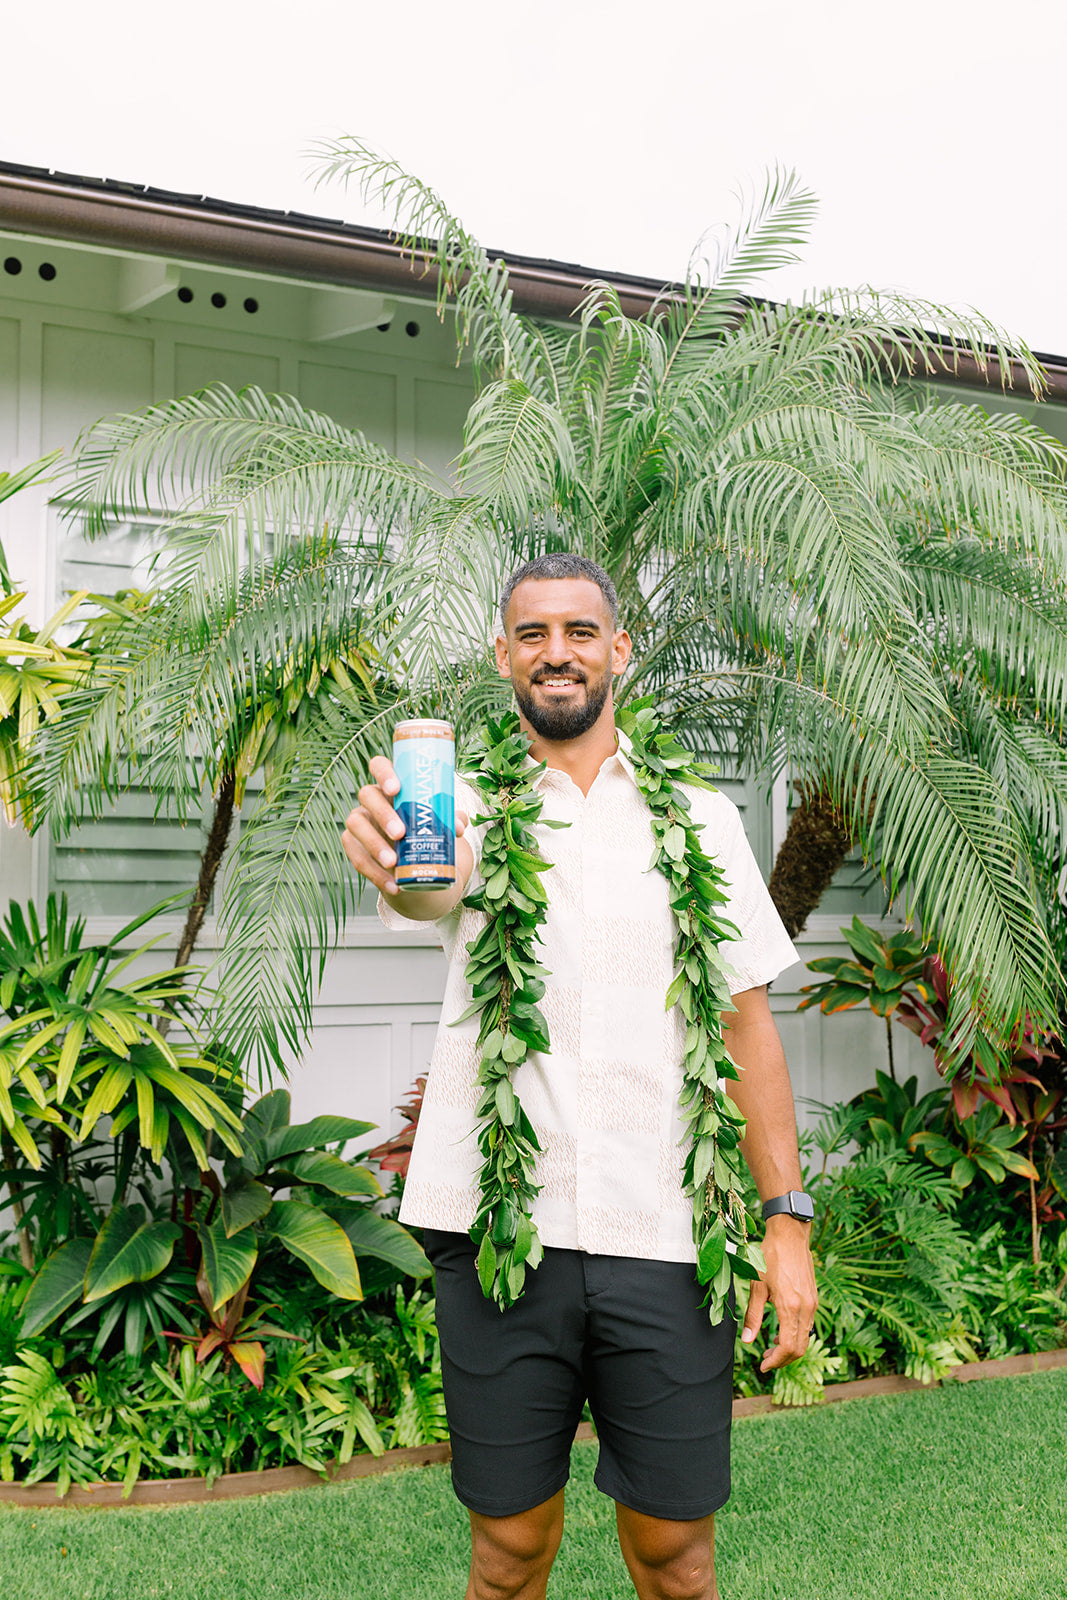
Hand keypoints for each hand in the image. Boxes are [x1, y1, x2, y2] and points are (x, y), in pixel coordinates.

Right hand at [341, 756, 467, 897]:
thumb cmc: (426, 829)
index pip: (379, 766)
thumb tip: (457, 824)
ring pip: (356, 826)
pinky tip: (393, 885)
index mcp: (391, 785)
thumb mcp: (440, 822)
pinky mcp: (353, 846)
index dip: (384, 773)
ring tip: (393, 863)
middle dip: (382, 814)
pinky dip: (375, 874)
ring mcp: (359, 822)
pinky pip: (357, 858)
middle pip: (367, 795)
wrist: (414, 862)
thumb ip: (450, 819)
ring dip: (374, 845)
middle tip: (400, 833)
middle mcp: (371, 800)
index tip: (396, 788)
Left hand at [740, 1215, 817, 1371]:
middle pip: (799, 1348)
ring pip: (805, 1338)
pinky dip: (796, 1335)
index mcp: (791, 1307)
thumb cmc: (770, 1257)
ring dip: (789, 1348)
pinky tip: (781, 1331)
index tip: (763, 1366)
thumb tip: (746, 1341)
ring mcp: (812, 1304)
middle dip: (783, 1360)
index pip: (788, 1348)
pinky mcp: (813, 1298)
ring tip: (771, 1348)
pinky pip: (807, 1325)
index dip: (776, 1362)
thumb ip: (753, 1316)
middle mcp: (806, 1308)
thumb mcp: (757, 1286)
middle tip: (765, 1360)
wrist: (790, 1235)